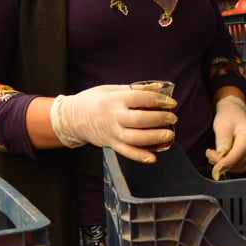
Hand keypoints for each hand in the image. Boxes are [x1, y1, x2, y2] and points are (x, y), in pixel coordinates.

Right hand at [50, 84, 176, 162]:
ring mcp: (112, 132)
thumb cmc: (94, 100)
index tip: (171, 102)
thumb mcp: (112, 89)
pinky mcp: (111, 144)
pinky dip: (140, 156)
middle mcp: (113, 117)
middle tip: (172, 117)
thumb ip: (136, 89)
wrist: (72, 117)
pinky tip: (153, 158)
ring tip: (169, 135)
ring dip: (154, 137)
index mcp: (114, 100)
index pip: (139, 99)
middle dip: (159, 119)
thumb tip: (160, 87)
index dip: (158, 100)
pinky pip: (126, 152)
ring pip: (135, 138)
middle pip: (139, 120)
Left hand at [205, 95, 245, 178]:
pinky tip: (225, 158)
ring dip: (227, 165)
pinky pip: (243, 166)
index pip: (237, 156)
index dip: (224, 163)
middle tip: (211, 154)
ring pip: (241, 168)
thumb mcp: (222, 125)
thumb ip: (222, 141)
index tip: (213, 164)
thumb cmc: (229, 117)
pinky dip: (232, 165)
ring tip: (217, 155)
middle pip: (239, 164)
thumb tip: (221, 156)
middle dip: (223, 163)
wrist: (236, 113)